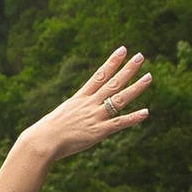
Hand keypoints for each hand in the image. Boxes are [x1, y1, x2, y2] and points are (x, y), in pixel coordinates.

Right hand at [21, 46, 149, 162]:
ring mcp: (95, 116)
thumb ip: (76, 110)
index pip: (99, 75)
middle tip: (141, 56)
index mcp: (80, 97)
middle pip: (112, 83)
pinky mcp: (98, 132)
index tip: (123, 50)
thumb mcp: (63, 113)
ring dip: (135, 88)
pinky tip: (145, 112)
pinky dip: (133, 118)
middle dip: (128, 69)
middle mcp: (90, 104)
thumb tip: (80, 110)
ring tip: (149, 77)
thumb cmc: (48, 130)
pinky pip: (119, 123)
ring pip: (119, 99)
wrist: (43, 141)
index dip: (112, 62)